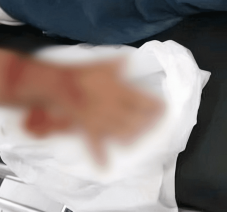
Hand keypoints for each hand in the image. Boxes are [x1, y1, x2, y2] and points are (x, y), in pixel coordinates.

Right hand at [47, 59, 163, 165]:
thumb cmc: (83, 74)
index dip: (158, 107)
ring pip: (124, 136)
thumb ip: (118, 64)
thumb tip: (129, 59)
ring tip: (139, 137)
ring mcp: (104, 123)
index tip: (164, 108)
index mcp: (123, 94)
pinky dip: (100, 159)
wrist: (61, 86)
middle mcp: (117, 111)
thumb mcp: (104, 64)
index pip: (147, 103)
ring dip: (134, 137)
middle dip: (150, 123)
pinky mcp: (90, 131)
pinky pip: (96, 148)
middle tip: (156, 123)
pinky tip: (105, 167)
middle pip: (139, 122)